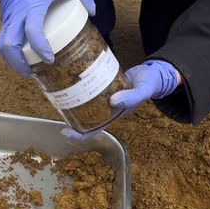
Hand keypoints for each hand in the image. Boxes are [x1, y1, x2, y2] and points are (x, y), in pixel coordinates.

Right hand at [0, 0, 95, 75]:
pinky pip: (2, 38)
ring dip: (10, 60)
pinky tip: (19, 56)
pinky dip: (8, 51)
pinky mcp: (4, 17)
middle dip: (18, 63)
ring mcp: (8, 17)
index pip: (33, 32)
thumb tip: (93, 11)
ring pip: (1, 45)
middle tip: (31, 72)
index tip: (50, 59)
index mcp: (33, 7)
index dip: (41, 49)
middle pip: (9, 45)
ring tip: (23, 69)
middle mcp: (17, 15)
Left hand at [61, 60, 181, 141]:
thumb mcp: (142, 91)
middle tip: (56, 106)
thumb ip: (131, 97)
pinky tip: (72, 79)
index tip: (65, 131)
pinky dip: (81, 86)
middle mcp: (106, 108)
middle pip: (84, 118)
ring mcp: (103, 96)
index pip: (94, 130)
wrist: (152, 73)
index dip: (79, 135)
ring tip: (59, 92)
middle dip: (70, 117)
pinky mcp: (103, 84)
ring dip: (73, 101)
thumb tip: (113, 101)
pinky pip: (89, 88)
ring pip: (84, 103)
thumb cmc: (149, 84)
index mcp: (114, 115)